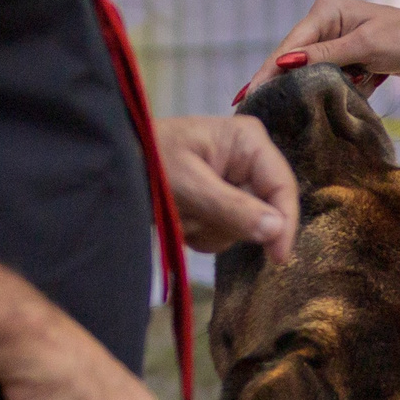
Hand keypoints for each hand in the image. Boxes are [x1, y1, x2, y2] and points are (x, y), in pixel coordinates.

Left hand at [156, 114, 299, 261]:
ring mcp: (236, 181)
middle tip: (194, 218)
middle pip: (265, 210)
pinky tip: (181, 216)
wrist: (114, 165)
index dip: (285, 223)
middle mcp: (249, 159)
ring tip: (180, 212)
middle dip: (229, 222)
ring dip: (210, 229)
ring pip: (245, 226)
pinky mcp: (223, 200)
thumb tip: (277, 230)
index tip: (278, 258)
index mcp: (248, 141)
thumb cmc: (150, 163)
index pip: (282, 186)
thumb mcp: (189, 186)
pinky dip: (201, 232)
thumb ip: (233, 209)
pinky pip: (226, 231)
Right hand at [240, 0, 399, 103]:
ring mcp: (336, 38)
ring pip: (311, 70)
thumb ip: (324, 56)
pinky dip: (329, 89)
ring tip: (274, 112)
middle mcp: (326, 21)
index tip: (247, 95)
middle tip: (249, 108)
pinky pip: (329, 76)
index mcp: (326, 10)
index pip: (290, 45)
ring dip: (306, 88)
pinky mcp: (347, 55)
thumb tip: (284, 62)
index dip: (268, 71)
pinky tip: (312, 105)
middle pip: (294, 58)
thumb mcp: (364, 47)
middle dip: (279, 82)